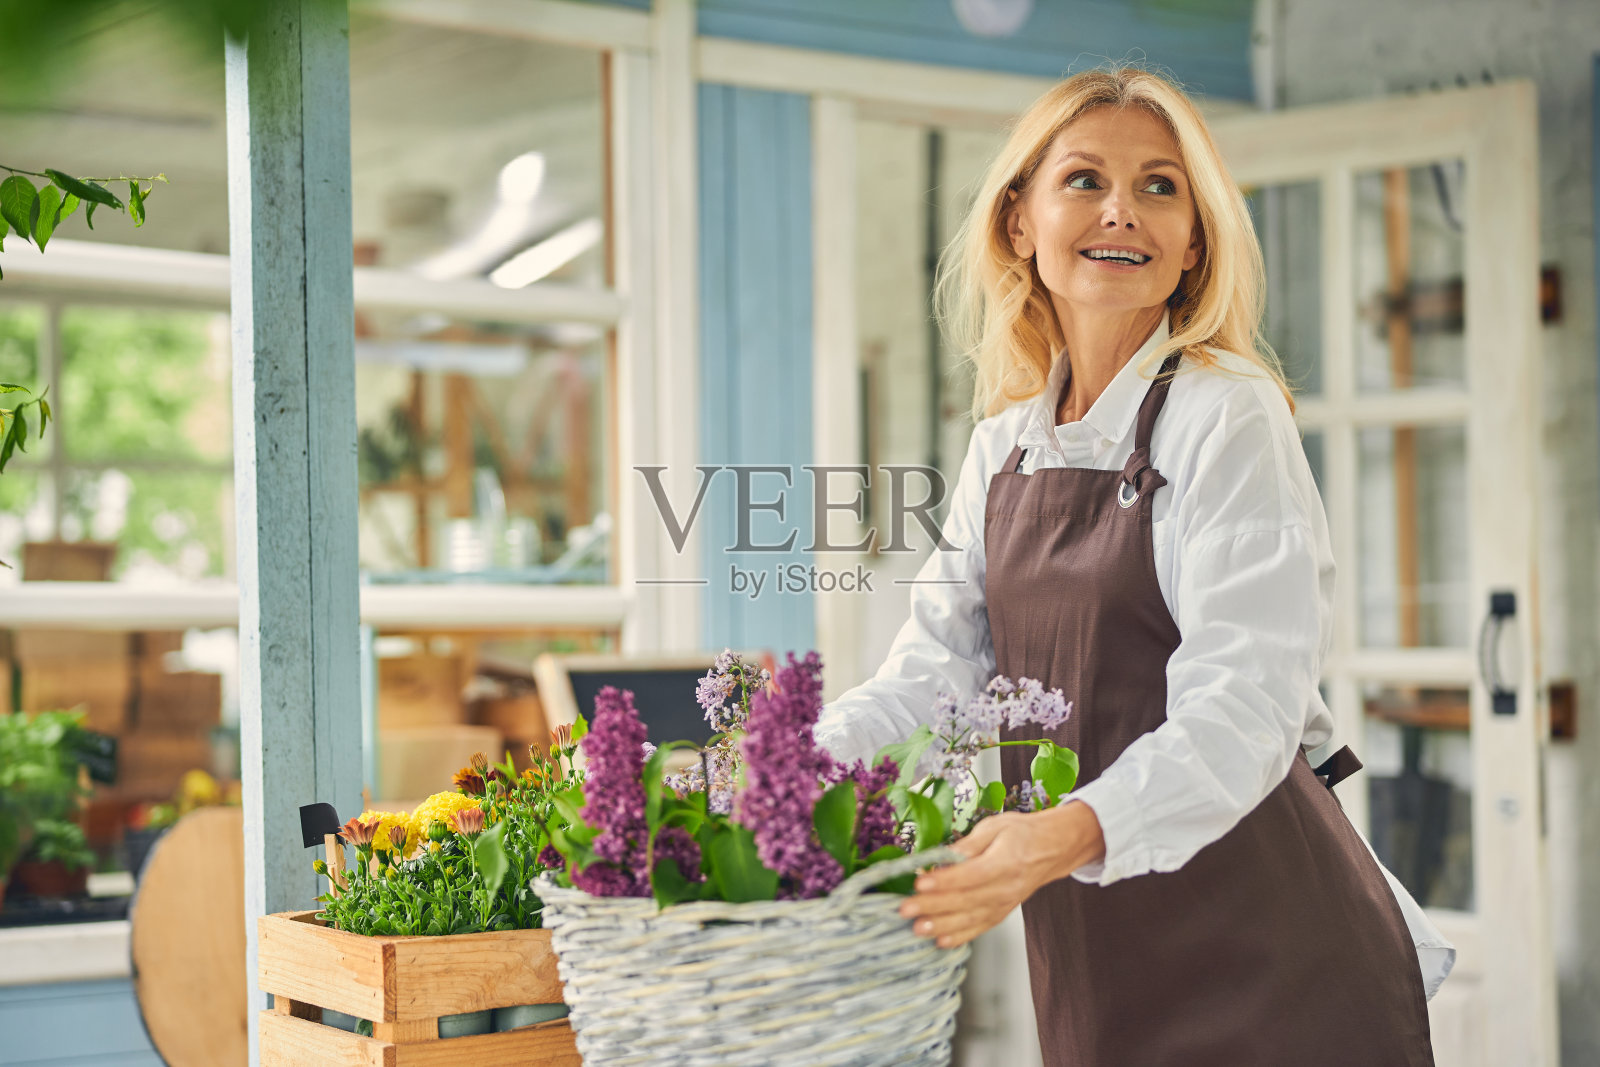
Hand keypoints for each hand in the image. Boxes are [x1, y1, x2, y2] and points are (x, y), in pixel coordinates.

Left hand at [897, 800, 1104, 948]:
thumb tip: (944, 856)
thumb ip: (969, 844)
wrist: (1054, 849)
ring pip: (970, 920)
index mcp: (1006, 862)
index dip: (944, 882)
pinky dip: (959, 937)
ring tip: (917, 928)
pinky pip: (979, 929)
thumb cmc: (1023, 833)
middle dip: (932, 907)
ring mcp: (1005, 905)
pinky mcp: (1002, 913)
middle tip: (905, 908)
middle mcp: (1006, 889)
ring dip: (941, 926)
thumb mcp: (996, 826)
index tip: (919, 883)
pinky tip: (939, 940)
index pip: (970, 876)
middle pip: (966, 901)